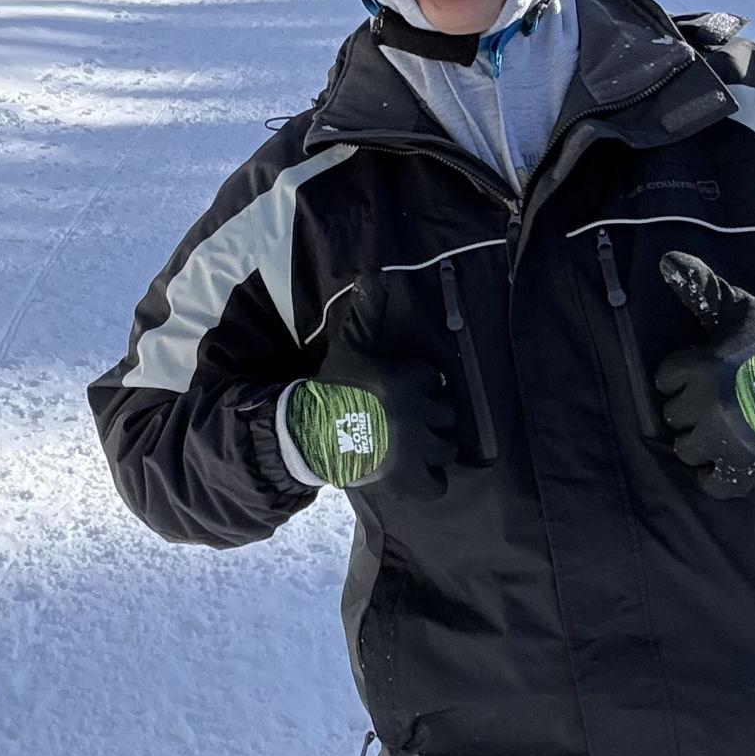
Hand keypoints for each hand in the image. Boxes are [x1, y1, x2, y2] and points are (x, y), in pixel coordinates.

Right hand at [279, 276, 457, 499]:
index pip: (434, 378)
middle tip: (411, 417)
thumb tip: (373, 272)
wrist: (307, 432)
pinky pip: (437, 483)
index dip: (422, 382)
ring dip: (434, 445)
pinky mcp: (409, 479)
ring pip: (447, 446)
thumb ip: (367, 313)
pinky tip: (416, 473)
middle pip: (446, 413)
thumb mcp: (349, 347)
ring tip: (415, 445)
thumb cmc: (330, 388)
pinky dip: (430, 480)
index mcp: (406, 380)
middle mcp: (418, 413)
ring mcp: (416, 448)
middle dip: (431, 414)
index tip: (408, 387)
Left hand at [655, 251, 754, 496]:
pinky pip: (714, 483)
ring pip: (685, 448)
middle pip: (673, 414)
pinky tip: (719, 464)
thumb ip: (702, 289)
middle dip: (688, 408)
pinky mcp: (744, 468)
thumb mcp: (740, 310)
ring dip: (697, 440)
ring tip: (717, 430)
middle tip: (713, 402)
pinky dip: (713, 477)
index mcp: (697, 369)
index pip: (665, 378)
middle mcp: (701, 406)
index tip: (699, 374)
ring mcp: (721, 441)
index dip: (680, 376)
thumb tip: (666, 259)